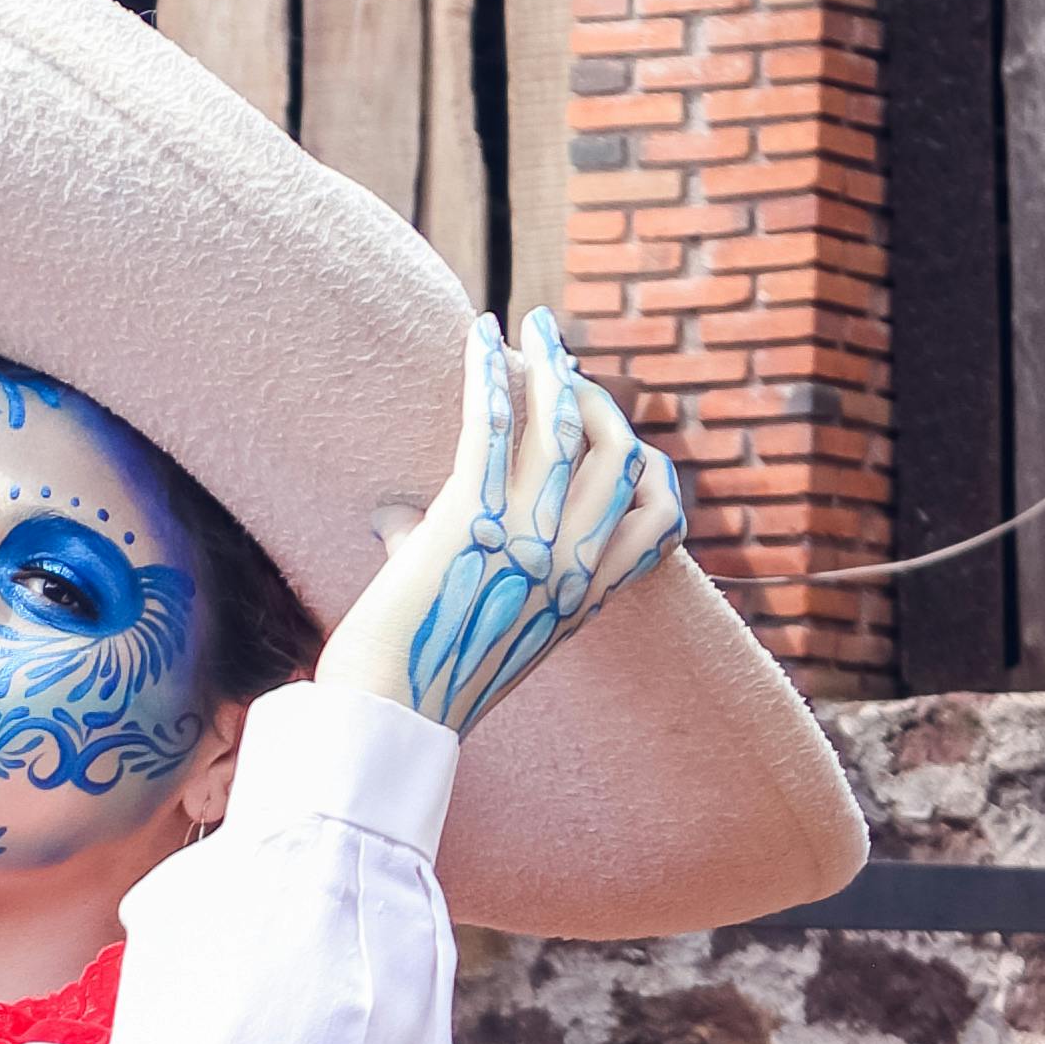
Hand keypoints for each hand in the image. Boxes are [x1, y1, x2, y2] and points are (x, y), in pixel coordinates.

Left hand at [320, 310, 682, 738]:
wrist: (385, 718)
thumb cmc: (411, 681)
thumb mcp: (463, 623)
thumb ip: (449, 563)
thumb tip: (392, 515)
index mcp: (581, 598)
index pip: (659, 519)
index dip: (649, 466)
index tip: (618, 435)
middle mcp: (567, 565)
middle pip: (620, 455)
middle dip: (596, 396)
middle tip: (562, 358)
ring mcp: (525, 539)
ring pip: (565, 427)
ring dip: (551, 365)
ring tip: (534, 325)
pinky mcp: (472, 518)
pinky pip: (495, 426)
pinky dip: (491, 372)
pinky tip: (481, 334)